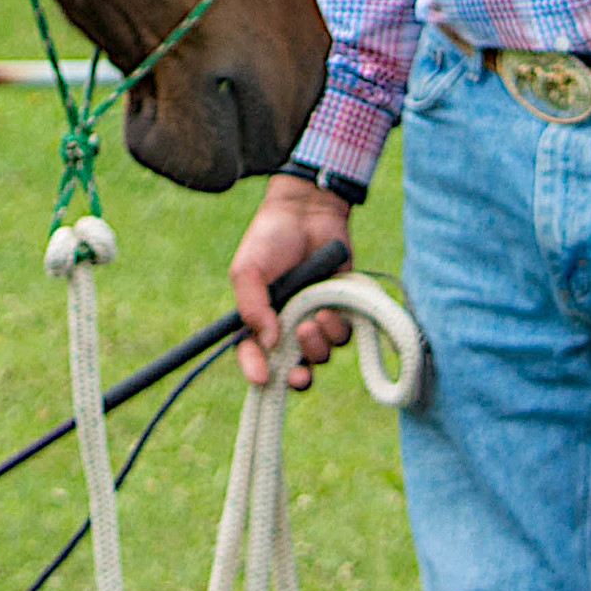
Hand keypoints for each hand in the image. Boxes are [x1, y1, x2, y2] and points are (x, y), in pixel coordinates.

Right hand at [230, 174, 354, 389]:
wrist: (307, 211)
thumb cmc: (270, 239)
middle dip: (296, 378)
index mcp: (259, 318)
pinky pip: (342, 335)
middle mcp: (286, 325)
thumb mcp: (248, 270)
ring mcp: (314, 318)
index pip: (254, 355)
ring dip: (316, 347)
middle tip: (299, 375)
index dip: (256, 371)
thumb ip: (252, 307)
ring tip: (311, 322)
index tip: (262, 379)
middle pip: (291, 368)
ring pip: (319, 354)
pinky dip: (335, 328)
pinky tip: (328, 309)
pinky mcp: (340, 309)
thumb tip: (269, 344)